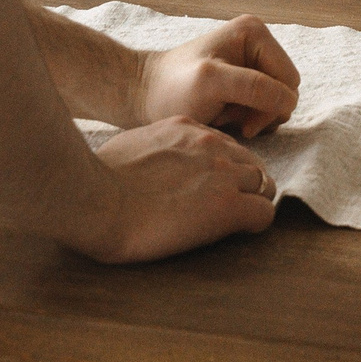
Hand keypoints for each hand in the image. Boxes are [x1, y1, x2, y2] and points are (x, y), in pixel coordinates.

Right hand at [82, 117, 279, 262]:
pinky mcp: (228, 206)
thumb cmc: (97, 178)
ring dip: (253, 203)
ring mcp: (222, 174)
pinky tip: (238, 233)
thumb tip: (151, 167)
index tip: (211, 187)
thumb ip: (154, 150)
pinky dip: (256, 224)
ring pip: (265, 186)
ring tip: (234, 223)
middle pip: (252, 163)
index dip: (224, 168)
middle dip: (245, 184)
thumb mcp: (131, 146)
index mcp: (186, 128)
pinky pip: (264, 213)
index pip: (225, 145)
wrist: (95, 199)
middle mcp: (210, 144)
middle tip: (229, 207)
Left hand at [136, 15, 299, 136]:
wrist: (144, 97)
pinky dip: (244, 120)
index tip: (237, 117)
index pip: (289, 81)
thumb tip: (290, 99)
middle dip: (260, 112)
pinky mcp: (244, 82)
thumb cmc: (172, 89)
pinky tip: (219, 116)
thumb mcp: (211, 83)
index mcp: (255, 33)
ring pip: (275, 104)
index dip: (270, 105)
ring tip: (220, 115)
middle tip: (226, 116)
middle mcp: (258, 45)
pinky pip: (262, 109)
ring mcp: (252, 64)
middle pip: (285, 93)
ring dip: (251, 118)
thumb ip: (253, 86)